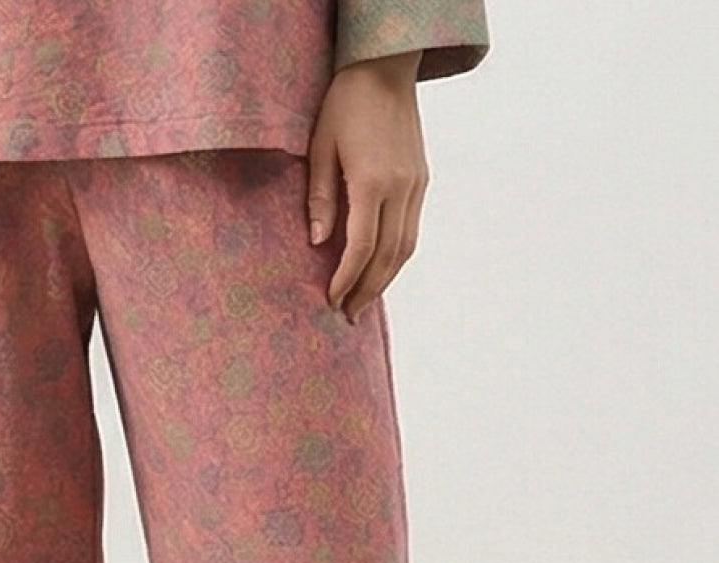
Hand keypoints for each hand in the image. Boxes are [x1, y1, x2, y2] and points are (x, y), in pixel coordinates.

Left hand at [307, 52, 427, 320]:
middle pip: (388, 256)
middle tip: (348, 314)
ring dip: (385, 280)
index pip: (361, 247)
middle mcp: (401, 187)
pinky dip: (396, 257)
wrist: (384, 70)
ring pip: (406, 248)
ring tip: (363, 301)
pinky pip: (411, 230)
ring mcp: (416, 185)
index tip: (331, 299)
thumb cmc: (344, 105)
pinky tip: (379, 270)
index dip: (346, 279)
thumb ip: (320, 198)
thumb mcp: (320, 149)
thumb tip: (317, 244)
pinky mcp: (422, 180)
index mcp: (372, 181)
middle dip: (367, 290)